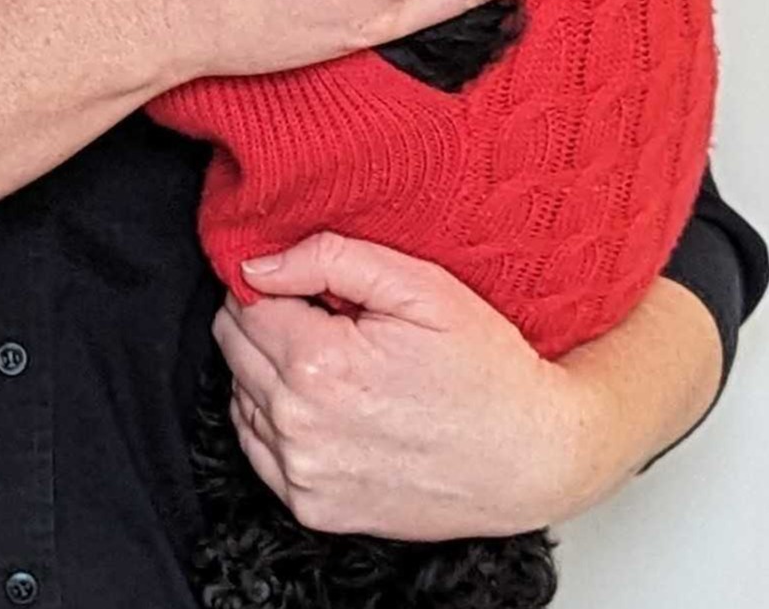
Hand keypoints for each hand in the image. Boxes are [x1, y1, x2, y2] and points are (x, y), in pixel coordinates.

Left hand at [211, 231, 593, 538]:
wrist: (534, 457)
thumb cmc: (486, 369)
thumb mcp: (419, 286)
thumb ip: (328, 258)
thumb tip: (255, 265)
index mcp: (320, 365)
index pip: (244, 302)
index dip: (273, 283)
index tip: (310, 287)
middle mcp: (302, 426)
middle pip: (234, 346)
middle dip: (267, 320)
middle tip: (324, 318)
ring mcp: (306, 475)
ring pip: (240, 393)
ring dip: (268, 370)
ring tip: (333, 361)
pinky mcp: (315, 510)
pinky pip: (257, 447)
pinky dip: (275, 419)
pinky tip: (325, 403)